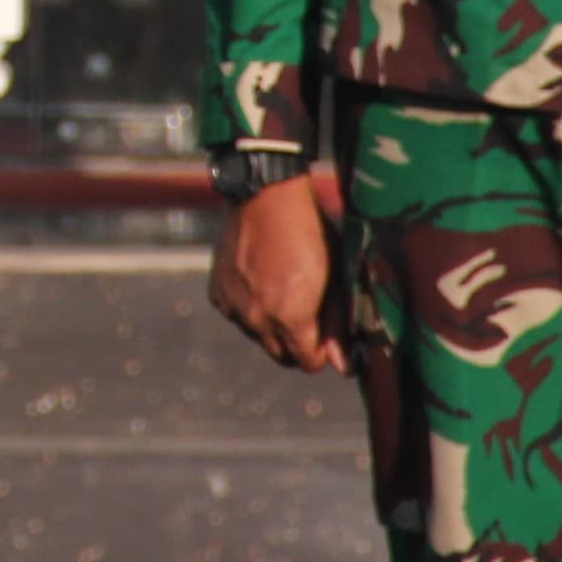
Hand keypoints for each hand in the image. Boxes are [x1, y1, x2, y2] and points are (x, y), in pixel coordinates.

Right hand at [208, 177, 346, 373]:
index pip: (307, 363)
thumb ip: (337, 324)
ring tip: (281, 288)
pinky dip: (249, 307)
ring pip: (258, 336)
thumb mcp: (334, 277)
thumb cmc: (309, 232)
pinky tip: (259, 280)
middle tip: (307, 312)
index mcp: (289, 318)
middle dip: (296, 343)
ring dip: (271, 325)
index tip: (326, 332)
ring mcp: (233, 306)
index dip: (321, 351)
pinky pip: (237, 315)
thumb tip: (343, 366)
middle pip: (281, 356)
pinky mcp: (217, 292)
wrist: (264, 195)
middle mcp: (256, 319)